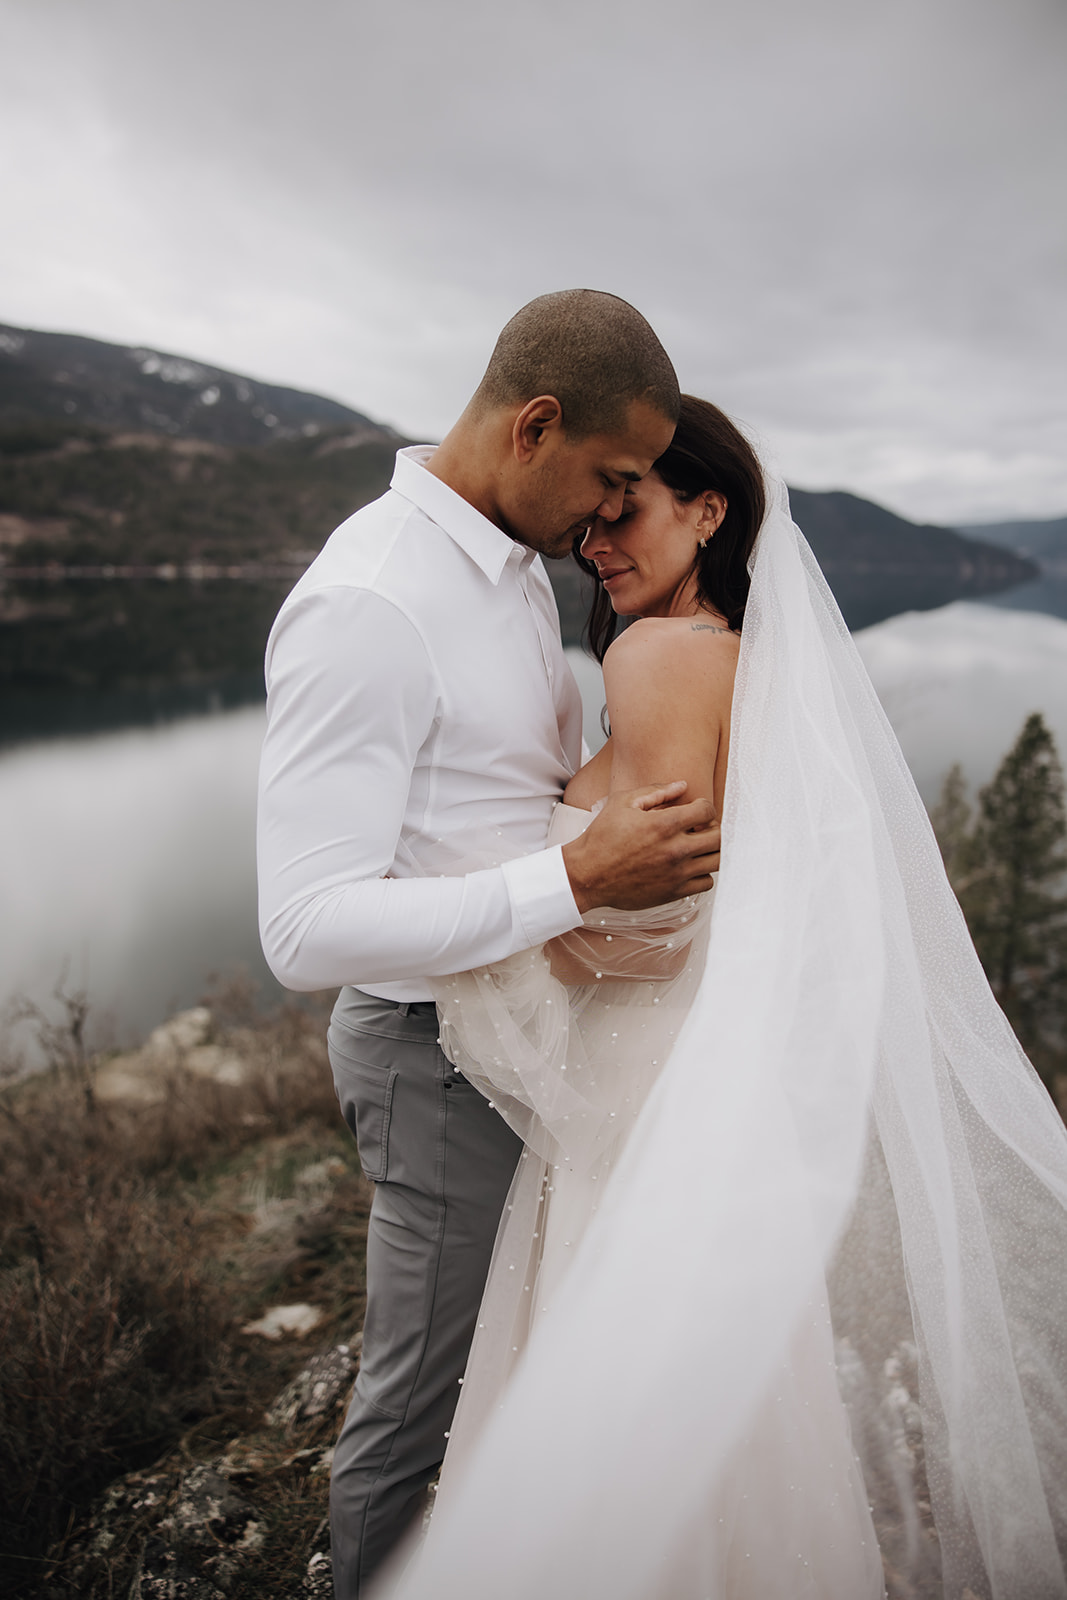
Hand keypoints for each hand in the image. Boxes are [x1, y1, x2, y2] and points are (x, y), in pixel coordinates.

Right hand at [562, 782, 720, 913]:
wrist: (587, 875)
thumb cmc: (602, 837)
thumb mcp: (622, 803)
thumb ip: (656, 791)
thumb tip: (682, 785)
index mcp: (664, 824)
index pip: (707, 810)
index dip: (704, 807)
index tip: (695, 811)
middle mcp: (675, 849)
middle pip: (720, 837)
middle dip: (714, 828)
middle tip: (701, 829)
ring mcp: (677, 873)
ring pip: (717, 861)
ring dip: (711, 851)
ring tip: (698, 847)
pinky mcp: (674, 892)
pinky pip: (706, 883)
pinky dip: (702, 873)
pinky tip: (688, 867)